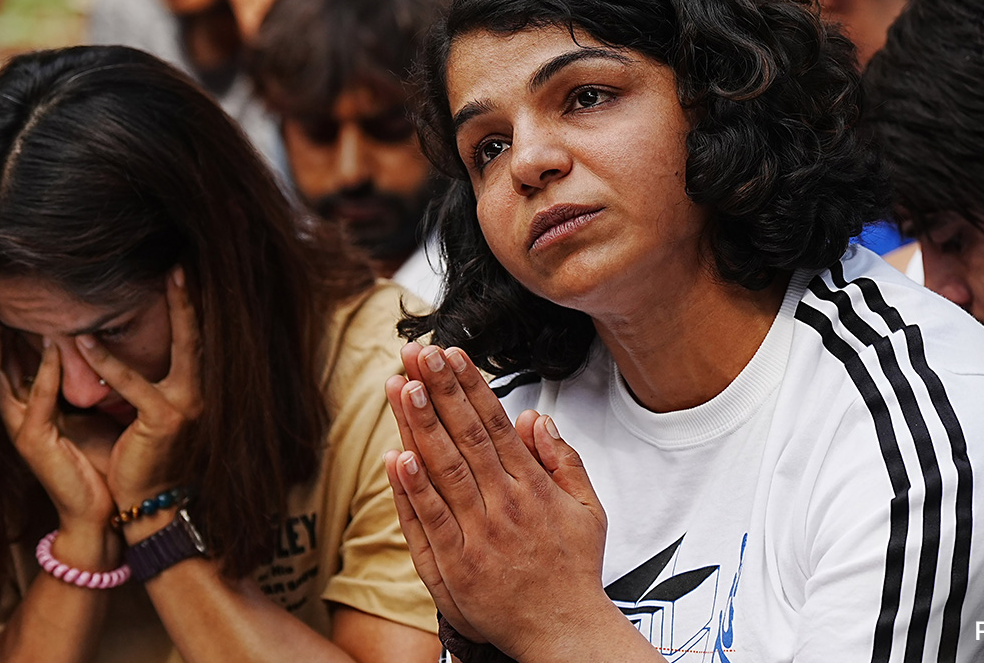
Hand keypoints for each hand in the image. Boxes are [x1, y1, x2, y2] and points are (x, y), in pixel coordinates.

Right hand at [0, 325, 113, 530]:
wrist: (99, 511)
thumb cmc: (96, 466)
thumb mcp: (88, 419)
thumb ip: (84, 392)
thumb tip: (99, 360)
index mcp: (33, 414)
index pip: (15, 369)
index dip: (11, 340)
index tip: (12, 309)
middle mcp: (22, 419)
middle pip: (1, 370)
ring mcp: (24, 430)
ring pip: (10, 380)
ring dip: (10, 348)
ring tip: (7, 318)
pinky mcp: (35, 442)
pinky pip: (39, 400)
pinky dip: (44, 374)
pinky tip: (50, 350)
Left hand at [75, 267, 202, 511]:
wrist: (153, 505)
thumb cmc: (147, 460)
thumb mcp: (152, 414)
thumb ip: (151, 384)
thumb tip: (136, 354)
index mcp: (195, 392)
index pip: (195, 342)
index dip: (191, 308)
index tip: (184, 276)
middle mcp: (198, 395)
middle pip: (195, 337)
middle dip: (188, 299)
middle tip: (179, 267)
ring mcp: (185, 406)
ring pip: (175, 352)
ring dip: (165, 316)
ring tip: (144, 287)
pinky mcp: (163, 420)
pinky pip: (131, 384)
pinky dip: (107, 362)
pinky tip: (84, 343)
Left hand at [383, 344, 610, 660]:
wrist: (563, 632)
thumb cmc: (572, 570)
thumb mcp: (588, 509)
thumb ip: (563, 460)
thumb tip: (535, 418)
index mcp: (533, 488)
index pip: (495, 423)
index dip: (469, 386)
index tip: (449, 353)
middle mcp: (504, 505)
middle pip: (465, 437)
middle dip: (439, 390)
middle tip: (417, 352)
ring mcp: (477, 535)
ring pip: (443, 471)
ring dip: (420, 427)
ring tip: (402, 387)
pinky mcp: (455, 566)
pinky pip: (429, 521)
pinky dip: (411, 490)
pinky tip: (396, 457)